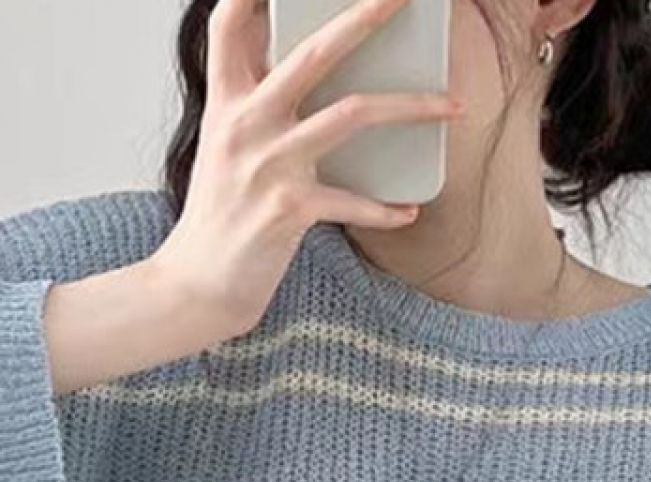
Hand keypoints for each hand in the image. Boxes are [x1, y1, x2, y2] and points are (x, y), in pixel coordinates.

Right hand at [148, 0, 463, 339]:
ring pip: (352, 114)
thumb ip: (253, 102)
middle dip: (365, 16)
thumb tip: (301, 65)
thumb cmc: (219, 216)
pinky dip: (386, 208)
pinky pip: (353, 201)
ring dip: (411, 106)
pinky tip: (407, 211)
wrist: (197, 286)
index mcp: (226, 103)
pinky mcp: (288, 210)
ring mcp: (269, 165)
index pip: (230, 23)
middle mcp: (245, 125)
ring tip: (452, 105)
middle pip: (312, 52)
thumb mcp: (224, 147)